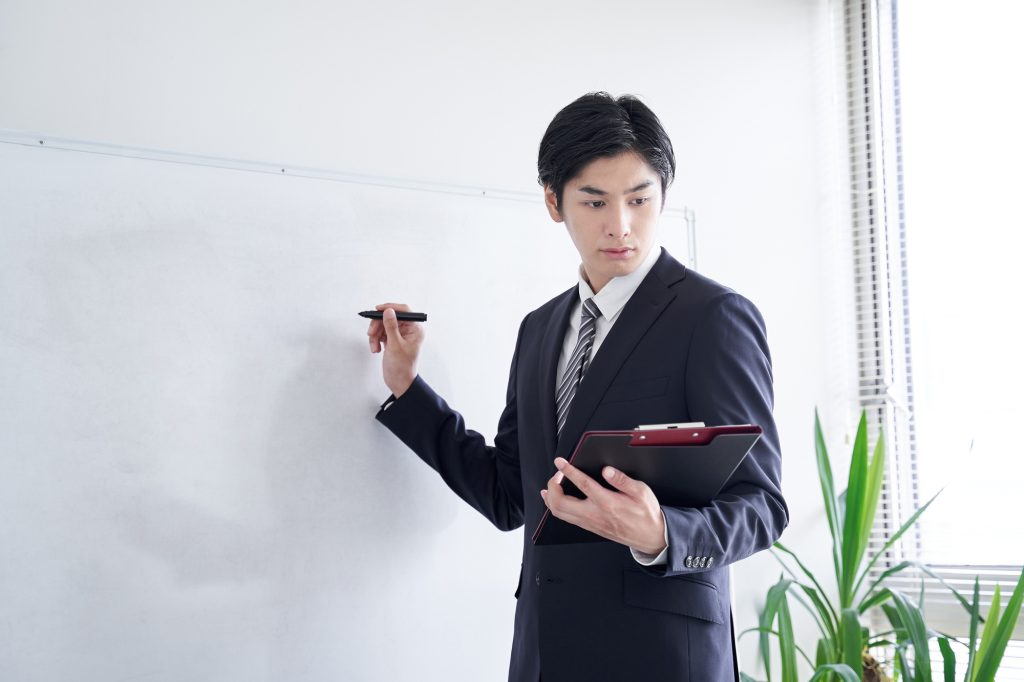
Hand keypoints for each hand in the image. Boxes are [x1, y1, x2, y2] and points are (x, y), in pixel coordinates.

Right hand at [366, 302, 423, 397]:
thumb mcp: (395, 345)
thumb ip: (391, 326)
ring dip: (375, 334)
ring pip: (383, 325)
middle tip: (371, 334)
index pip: (404, 311)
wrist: (399, 382)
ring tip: (374, 346)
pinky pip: (380, 333)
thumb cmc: (402, 367)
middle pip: (390, 317)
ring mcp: (400, 334)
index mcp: (415, 329)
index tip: (377, 309)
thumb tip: (388, 311)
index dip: (390, 308)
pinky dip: (375, 340)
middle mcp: (409, 330)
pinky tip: (376, 349)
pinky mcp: (392, 339)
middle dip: (378, 325)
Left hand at [540, 458, 666, 554]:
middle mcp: (595, 514)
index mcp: (607, 503)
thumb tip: (607, 470)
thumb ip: (623, 480)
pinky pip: (566, 519)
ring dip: (551, 498)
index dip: (568, 471)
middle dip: (553, 486)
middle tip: (557, 474)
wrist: (650, 536)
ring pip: (560, 513)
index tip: (560, 462)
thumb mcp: (641, 492)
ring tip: (551, 485)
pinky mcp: (589, 527)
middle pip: (561, 503)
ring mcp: (590, 523)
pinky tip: (556, 500)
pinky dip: (556, 507)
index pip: (582, 484)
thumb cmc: (646, 514)